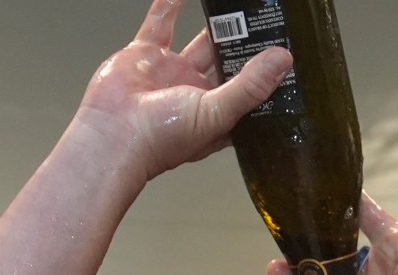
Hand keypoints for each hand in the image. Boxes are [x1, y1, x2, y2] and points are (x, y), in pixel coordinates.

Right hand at [72, 0, 290, 179]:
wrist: (113, 134)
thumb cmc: (161, 138)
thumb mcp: (217, 112)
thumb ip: (250, 85)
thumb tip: (282, 61)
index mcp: (218, 114)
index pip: (251, 90)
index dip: (266, 74)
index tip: (283, 54)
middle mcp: (196, 92)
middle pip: (229, 60)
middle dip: (244, 43)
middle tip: (262, 21)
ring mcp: (171, 72)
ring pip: (200, 40)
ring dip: (215, 23)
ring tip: (235, 6)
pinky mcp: (146, 55)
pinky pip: (161, 23)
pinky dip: (171, 4)